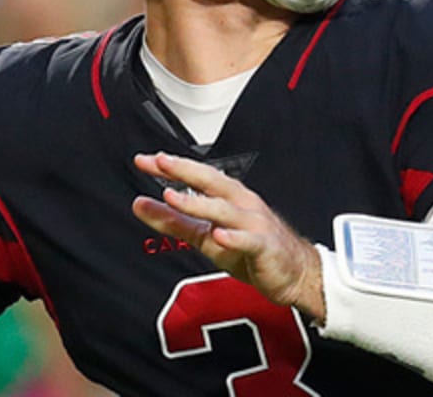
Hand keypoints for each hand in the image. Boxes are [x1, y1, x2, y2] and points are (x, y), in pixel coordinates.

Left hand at [132, 152, 325, 320]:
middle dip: (184, 170)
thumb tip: (140, 205)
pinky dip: (234, 237)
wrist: (293, 273)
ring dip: (197, 203)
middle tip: (160, 162)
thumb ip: (172, 220)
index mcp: (227, 196)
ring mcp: (254, 223)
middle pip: (210, 181)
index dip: (170, 167)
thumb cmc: (250, 248)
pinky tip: (220, 236)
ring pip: (224, 210)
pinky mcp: (265, 246)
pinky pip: (248, 240)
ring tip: (173, 198)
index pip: (195, 176)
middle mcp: (240, 203)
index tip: (144, 160)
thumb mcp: (204, 235)